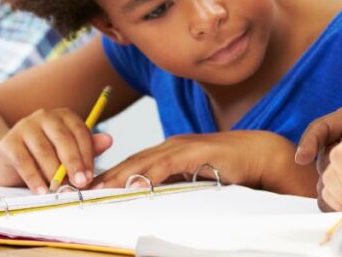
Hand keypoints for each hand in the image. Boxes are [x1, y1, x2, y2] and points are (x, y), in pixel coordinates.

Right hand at [0, 107, 112, 193]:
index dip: (87, 155)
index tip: (91, 176)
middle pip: (63, 139)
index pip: (80, 132)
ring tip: (61, 190)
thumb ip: (88, 147)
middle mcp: (44, 116)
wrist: (9, 160)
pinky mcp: (8, 143)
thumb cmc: (46, 156)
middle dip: (74, 163)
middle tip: (81, 184)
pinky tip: (42, 192)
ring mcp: (24, 127)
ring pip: (44, 151)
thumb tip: (109, 141)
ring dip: (54, 174)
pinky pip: (24, 162)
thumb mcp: (68, 152)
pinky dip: (34, 179)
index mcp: (64, 116)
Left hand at [91, 130, 315, 195]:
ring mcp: (182, 146)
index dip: (111, 174)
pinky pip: (166, 165)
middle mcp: (172, 145)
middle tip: (82, 190)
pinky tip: (134, 184)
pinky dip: (148, 174)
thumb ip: (176, 182)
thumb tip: (155, 197)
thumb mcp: (196, 176)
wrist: (260, 153)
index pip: (134, 163)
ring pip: (143, 161)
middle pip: (132, 161)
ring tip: (97, 189)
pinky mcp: (195, 152)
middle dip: (106, 175)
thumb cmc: (231, 167)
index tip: (90, 189)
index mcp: (170, 150)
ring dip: (119, 176)